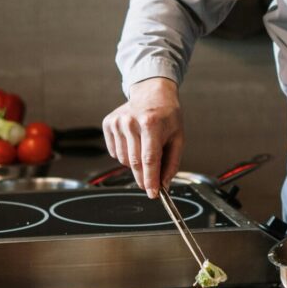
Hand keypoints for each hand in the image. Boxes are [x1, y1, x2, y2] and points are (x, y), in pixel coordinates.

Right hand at [102, 77, 183, 198]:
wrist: (153, 93)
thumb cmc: (167, 116)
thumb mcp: (178, 137)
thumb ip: (172, 163)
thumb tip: (164, 184)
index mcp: (152, 123)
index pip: (150, 159)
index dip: (151, 179)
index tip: (153, 193)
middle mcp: (131, 122)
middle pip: (135, 162)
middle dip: (143, 178)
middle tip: (151, 185)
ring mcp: (117, 122)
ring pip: (123, 160)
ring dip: (135, 164)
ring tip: (145, 149)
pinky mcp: (108, 123)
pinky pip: (114, 152)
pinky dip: (125, 154)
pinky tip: (134, 142)